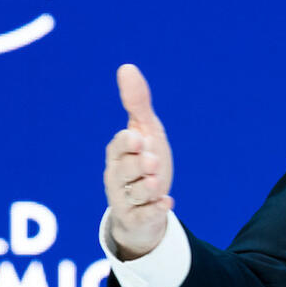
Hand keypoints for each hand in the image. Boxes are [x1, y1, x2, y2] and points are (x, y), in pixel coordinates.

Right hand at [103, 63, 174, 257]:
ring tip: (157, 183)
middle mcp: (118, 177)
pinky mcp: (138, 219)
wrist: (148, 204)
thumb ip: (137, 103)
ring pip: (133, 195)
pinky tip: (168, 203)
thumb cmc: (144, 162)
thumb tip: (126, 67)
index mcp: (118, 153)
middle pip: (123, 171)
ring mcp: (126, 200)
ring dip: (146, 189)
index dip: (127, 143)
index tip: (138, 137)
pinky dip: (155, 211)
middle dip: (137, 166)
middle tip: (151, 161)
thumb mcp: (146, 131)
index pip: (118, 147)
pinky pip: (143, 217)